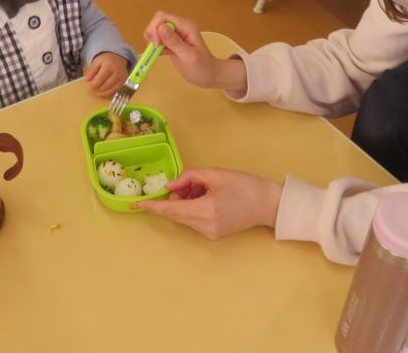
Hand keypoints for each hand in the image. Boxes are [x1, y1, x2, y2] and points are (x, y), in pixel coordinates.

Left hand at [84, 52, 128, 97]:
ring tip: (98, 93)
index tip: (91, 86)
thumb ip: (91, 71)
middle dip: (99, 89)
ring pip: (112, 89)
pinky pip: (116, 90)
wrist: (118, 58)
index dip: (95, 84)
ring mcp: (122, 77)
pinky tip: (105, 93)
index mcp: (109, 65)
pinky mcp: (124, 82)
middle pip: (107, 85)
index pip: (101, 78)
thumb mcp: (97, 62)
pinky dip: (110, 93)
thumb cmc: (106, 60)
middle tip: (94, 90)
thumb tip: (86, 80)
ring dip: (104, 93)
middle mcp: (117, 72)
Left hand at [135, 167, 281, 239]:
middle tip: (190, 182)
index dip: (154, 207)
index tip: (139, 205)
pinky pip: (194, 221)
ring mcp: (209, 233)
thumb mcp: (216, 174)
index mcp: (206, 210)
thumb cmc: (245, 185)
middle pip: (177, 213)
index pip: (173, 210)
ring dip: (185, 202)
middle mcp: (205, 226)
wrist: (268, 204)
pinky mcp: (214, 235)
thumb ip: (189, 177)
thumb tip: (170, 186)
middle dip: (175, 197)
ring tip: (204, 188)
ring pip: (185, 217)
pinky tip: (208, 197)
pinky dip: (193, 208)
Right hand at [143, 12, 246, 91]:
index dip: (155, 29)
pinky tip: (162, 54)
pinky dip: (155, 46)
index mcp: (186, 26)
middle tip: (156, 49)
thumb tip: (161, 27)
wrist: (208, 75)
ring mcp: (176, 33)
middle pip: (158, 20)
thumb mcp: (189, 57)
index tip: (157, 45)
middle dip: (152, 34)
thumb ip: (175, 42)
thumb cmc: (202, 68)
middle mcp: (180, 26)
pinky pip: (158, 37)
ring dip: (152, 40)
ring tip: (159, 52)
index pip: (163, 17)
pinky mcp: (171, 41)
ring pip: (156, 28)